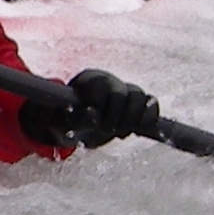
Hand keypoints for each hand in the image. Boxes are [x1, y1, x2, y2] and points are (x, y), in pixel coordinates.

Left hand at [19, 68, 161, 150]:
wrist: (75, 127)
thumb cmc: (65, 123)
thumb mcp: (62, 124)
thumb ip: (76, 120)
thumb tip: (93, 115)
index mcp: (87, 80)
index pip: (100, 84)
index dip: (99, 104)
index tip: (94, 119)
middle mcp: (108, 81)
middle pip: (122, 92)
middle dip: (115, 116)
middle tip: (107, 131)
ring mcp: (124, 90)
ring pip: (139, 96)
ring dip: (132, 119)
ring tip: (120, 133)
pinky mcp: (137, 103)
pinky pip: (151, 104)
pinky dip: (148, 117)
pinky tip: (137, 130)